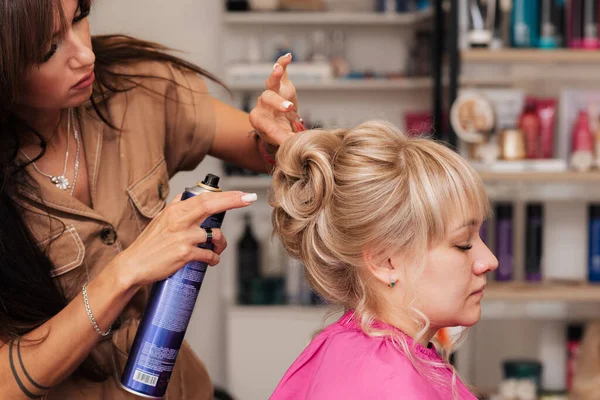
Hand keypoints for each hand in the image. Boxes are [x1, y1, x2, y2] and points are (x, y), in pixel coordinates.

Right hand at [114, 191, 256, 287]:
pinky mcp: (184, 254)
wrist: (133, 266)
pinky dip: (214, 258)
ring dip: (221, 243)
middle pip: (211, 205)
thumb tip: (183, 196)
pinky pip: (209, 255)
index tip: (242, 193)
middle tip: (250, 198)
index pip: (204, 198)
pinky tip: (211, 260)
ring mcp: (183, 237)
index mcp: (175, 210)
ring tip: (217, 248)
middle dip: (234, 201)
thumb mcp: (159, 220)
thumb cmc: (148, 245)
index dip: (226, 195)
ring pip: (215, 236)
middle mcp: (179, 220)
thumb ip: (174, 207)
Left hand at [249, 53, 298, 147]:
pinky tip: (288, 57)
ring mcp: (271, 92)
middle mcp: (262, 104)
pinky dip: (282, 63)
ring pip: (270, 84)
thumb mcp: (280, 140)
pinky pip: (281, 73)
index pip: (265, 123)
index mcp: (259, 120)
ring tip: (278, 69)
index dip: (275, 130)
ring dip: (275, 76)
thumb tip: (293, 147)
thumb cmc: (278, 133)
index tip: (286, 137)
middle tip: (288, 108)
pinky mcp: (281, 84)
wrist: (278, 124)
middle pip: (266, 99)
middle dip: (277, 103)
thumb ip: (285, 142)